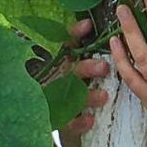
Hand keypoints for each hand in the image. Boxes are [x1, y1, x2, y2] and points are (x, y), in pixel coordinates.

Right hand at [56, 17, 110, 146]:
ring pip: (72, 96)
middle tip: (104, 66)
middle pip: (72, 71)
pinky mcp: (57, 119)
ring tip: (104, 96)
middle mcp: (57, 78)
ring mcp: (55, 98)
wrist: (43, 114)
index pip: (67, 45)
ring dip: (89, 96)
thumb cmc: (63, 86)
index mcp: (61, 63)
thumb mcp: (69, 65)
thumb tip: (100, 30)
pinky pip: (69, 122)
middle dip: (88, 68)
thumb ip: (82, 50)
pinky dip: (80, 121)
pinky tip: (90, 120)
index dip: (75, 34)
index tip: (88, 25)